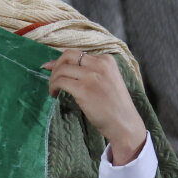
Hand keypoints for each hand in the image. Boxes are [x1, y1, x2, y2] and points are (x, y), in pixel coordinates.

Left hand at [42, 51, 146, 165]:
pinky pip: (60, 82)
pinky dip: (53, 87)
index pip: (78, 54)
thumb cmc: (114, 105)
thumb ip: (90, 71)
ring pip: (61, 69)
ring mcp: (91, 76)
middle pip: (68, 56)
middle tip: (53, 79)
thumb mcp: (107, 80)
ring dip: (53, 79)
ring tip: (54, 90)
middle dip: (56, 65)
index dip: (63, 61)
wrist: (124, 123)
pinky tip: (54, 94)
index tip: (54, 69)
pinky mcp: (83, 89)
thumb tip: (60, 65)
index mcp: (106, 60)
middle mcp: (99, 64)